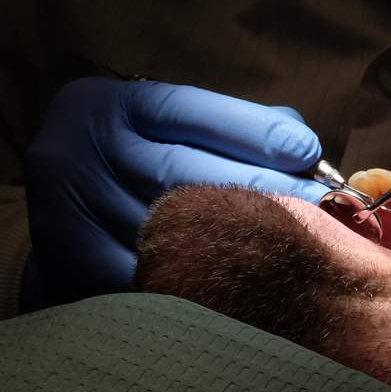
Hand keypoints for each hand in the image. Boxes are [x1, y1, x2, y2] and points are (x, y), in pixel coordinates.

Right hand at [25, 78, 326, 303]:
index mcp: (114, 108)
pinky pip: (147, 274)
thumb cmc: (148, 159)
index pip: (187, 110)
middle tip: (320, 205)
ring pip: (167, 228)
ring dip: (237, 240)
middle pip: (182, 171)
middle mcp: (82, 149)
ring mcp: (69, 208)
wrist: (74, 203)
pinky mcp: (74, 261)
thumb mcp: (177, 127)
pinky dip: (200, 278)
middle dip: (259, 188)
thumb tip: (303, 151)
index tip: (308, 152)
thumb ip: (238, 128)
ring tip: (296, 245)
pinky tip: (248, 283)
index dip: (252, 130)